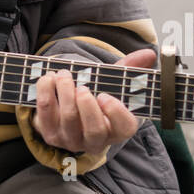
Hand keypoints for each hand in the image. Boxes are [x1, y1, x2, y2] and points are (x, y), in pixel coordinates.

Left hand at [30, 48, 156, 155]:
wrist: (67, 112)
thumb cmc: (96, 97)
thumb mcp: (113, 84)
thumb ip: (130, 69)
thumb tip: (149, 53)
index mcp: (117, 129)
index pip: (124, 128)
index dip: (116, 113)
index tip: (105, 96)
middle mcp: (95, 140)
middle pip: (94, 130)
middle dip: (86, 106)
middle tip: (82, 87)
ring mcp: (71, 139)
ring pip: (69, 120)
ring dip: (64, 92)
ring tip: (64, 74)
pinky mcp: (49, 134)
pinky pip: (45, 114)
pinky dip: (46, 92)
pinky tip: (48, 78)